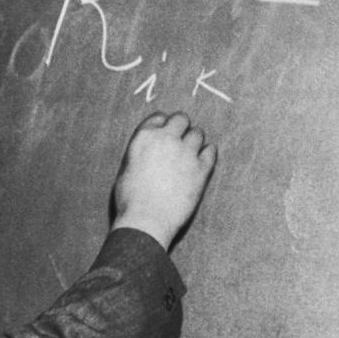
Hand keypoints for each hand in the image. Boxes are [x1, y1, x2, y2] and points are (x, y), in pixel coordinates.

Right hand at [112, 112, 215, 249]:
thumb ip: (141, 152)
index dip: (163, 126)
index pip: (159, 117)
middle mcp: (166, 139)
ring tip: (189, 153)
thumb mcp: (127, 168)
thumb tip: (151, 150)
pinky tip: (202, 159)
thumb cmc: (131, 200)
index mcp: (144, 137)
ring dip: (194, 140)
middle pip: (181, 119)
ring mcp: (186, 153)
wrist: (146, 220)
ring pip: (198, 133)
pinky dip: (208, 152)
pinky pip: (211, 151)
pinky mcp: (201, 169)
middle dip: (180, 128)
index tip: (165, 134)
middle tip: (179, 141)